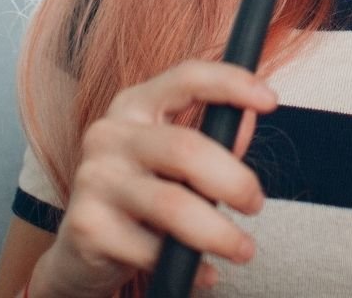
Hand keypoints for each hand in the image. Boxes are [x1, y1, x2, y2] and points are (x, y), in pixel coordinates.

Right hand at [33, 59, 276, 295]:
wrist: (80, 254)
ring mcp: (94, 179)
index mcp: (134, 106)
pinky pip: (153, 250)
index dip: (232, 83)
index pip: (186, 78)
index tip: (272, 100)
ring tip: (243, 249)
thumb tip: (249, 118)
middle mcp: (109, 135)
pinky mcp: (87, 226)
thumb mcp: (174, 163)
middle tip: (255, 205)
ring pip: (172, 204)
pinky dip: (190, 266)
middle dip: (234, 181)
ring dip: (219, 232)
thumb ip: (213, 139)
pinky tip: (205, 273)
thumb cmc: (140, 198)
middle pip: (186, 148)